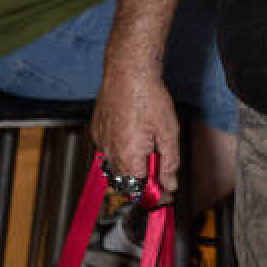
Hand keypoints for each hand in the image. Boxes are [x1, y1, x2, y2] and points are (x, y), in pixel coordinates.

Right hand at [91, 57, 182, 199]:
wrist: (128, 71)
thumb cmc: (149, 96)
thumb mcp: (168, 131)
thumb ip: (169, 162)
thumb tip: (170, 183)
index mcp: (128, 155)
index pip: (139, 190)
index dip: (155, 195)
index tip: (166, 194)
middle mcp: (110, 151)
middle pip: (125, 181)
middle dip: (144, 182)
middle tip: (162, 175)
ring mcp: (101, 141)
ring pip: (116, 166)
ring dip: (132, 167)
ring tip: (149, 152)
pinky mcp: (97, 130)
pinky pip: (108, 151)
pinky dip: (121, 151)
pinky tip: (134, 138)